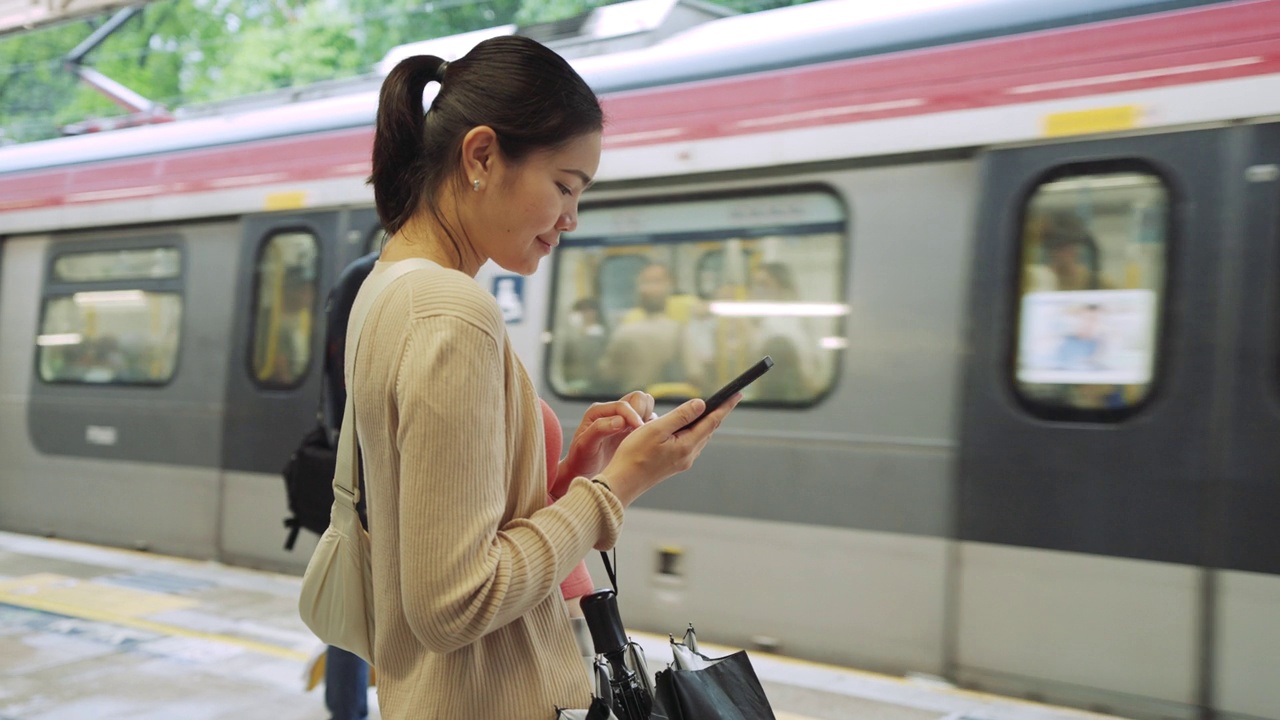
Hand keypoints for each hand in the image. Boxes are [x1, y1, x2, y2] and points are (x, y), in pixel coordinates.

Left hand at [558, 391, 656, 484]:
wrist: (582, 474)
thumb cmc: (580, 460)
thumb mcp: (584, 445)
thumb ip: (599, 429)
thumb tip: (620, 420)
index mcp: (599, 411)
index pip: (624, 405)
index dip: (633, 415)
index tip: (639, 430)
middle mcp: (612, 412)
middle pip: (638, 399)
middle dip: (643, 412)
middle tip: (641, 432)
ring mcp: (623, 422)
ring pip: (645, 409)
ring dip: (648, 420)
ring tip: (643, 438)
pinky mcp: (631, 432)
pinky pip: (647, 423)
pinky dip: (650, 429)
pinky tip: (646, 444)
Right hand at [597, 392, 742, 506]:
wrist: (622, 482)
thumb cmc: (635, 454)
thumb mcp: (657, 429)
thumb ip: (681, 416)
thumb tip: (701, 404)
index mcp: (687, 445)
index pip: (712, 421)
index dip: (725, 406)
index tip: (738, 394)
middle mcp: (689, 455)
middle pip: (708, 429)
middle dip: (717, 413)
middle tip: (727, 399)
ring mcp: (682, 461)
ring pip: (699, 437)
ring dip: (705, 423)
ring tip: (711, 410)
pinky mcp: (674, 464)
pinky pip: (690, 444)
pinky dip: (693, 431)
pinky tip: (688, 427)